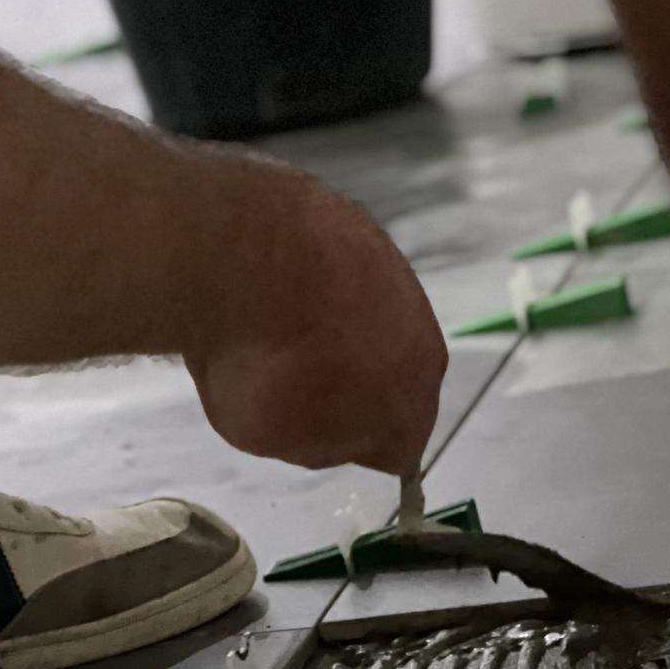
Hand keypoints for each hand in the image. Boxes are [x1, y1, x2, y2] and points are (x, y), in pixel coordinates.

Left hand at [185, 165, 446, 476]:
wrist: (248, 254)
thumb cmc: (262, 364)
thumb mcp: (275, 436)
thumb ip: (317, 436)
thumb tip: (335, 427)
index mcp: (410, 405)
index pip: (403, 444)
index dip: (363, 443)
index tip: (324, 435)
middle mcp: (421, 339)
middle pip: (395, 370)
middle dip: (357, 377)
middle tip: (298, 378)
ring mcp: (395, 275)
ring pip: (373, 313)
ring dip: (338, 321)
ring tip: (278, 323)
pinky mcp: (363, 225)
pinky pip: (341, 266)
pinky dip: (315, 275)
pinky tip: (272, 278)